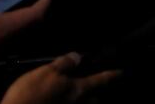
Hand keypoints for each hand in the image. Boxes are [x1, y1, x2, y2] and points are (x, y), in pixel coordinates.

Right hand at [0, 52, 119, 103]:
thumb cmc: (31, 94)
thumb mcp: (46, 72)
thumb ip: (64, 64)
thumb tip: (78, 56)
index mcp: (77, 90)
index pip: (100, 80)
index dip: (112, 75)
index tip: (123, 72)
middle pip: (93, 100)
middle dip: (97, 95)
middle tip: (98, 90)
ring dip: (85, 103)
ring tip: (81, 97)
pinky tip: (61, 101)